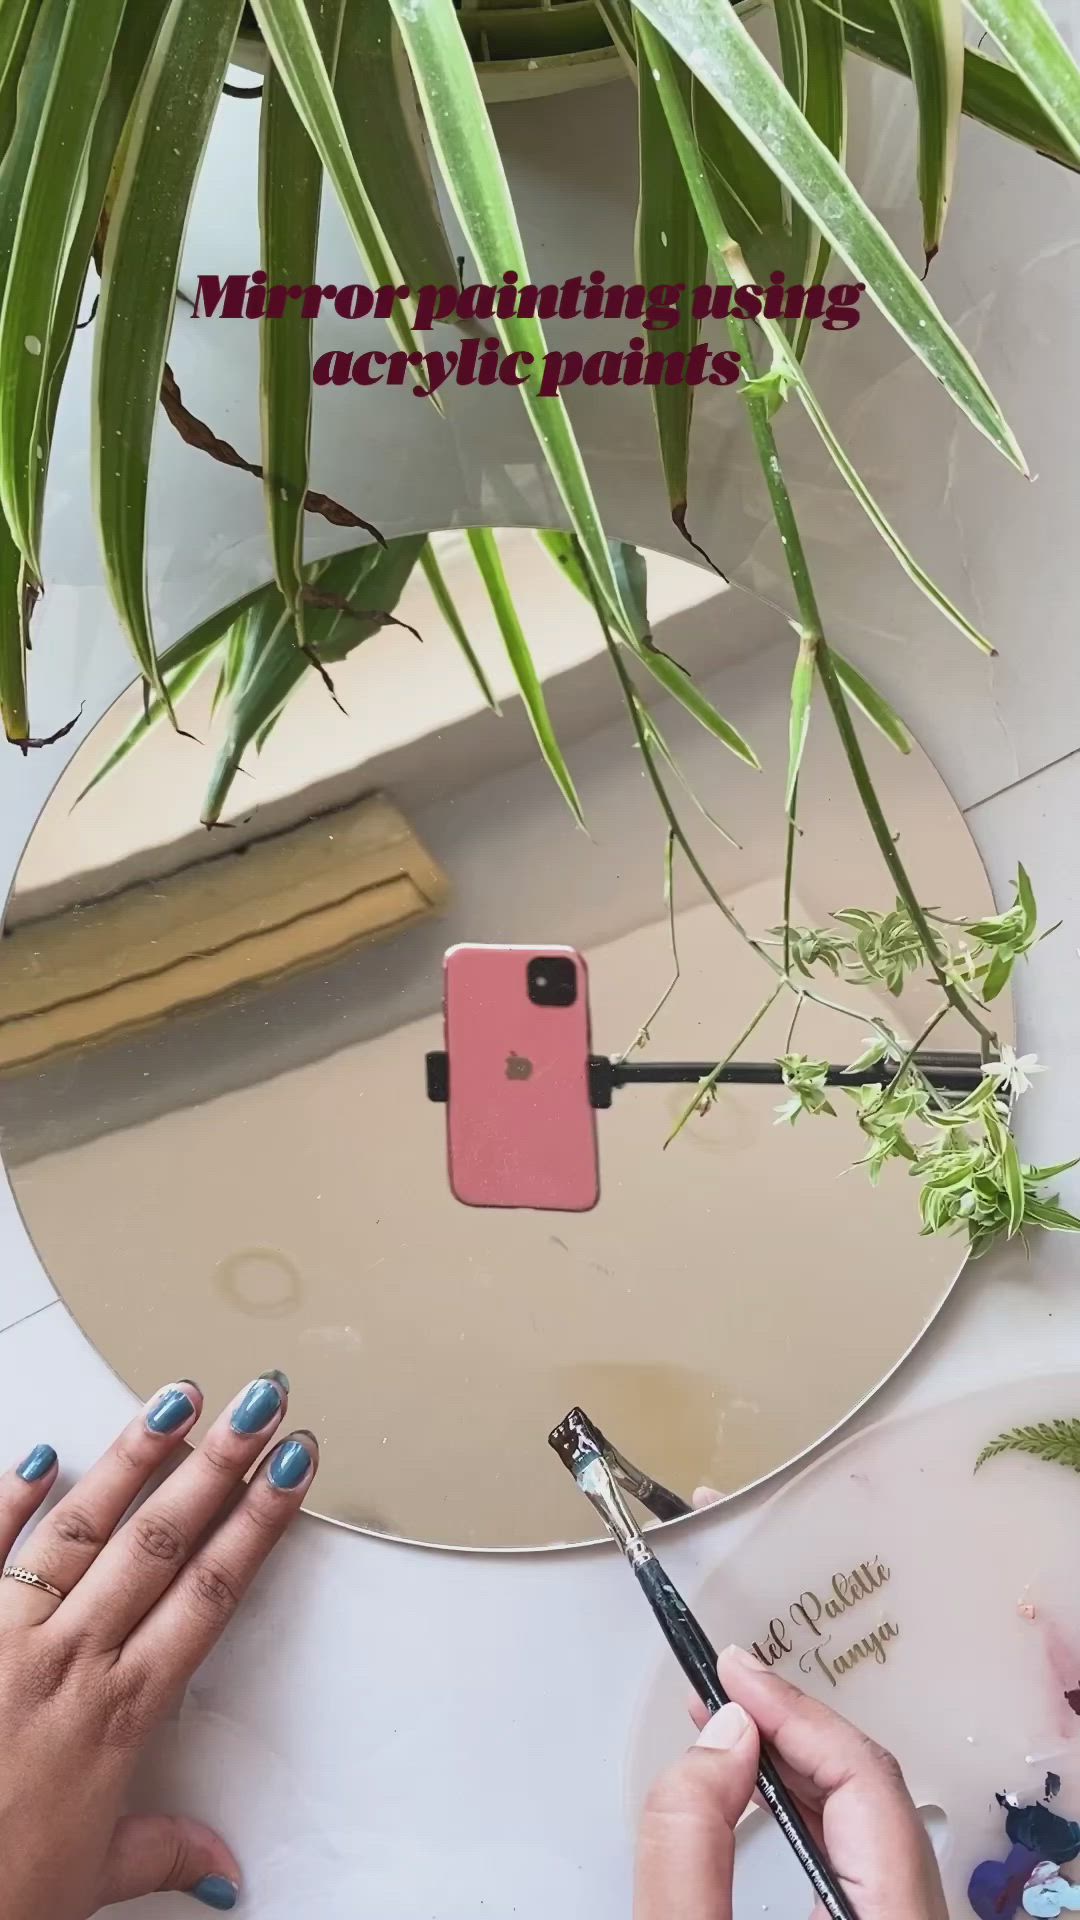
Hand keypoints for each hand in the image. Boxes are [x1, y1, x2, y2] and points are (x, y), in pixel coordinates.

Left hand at [0, 1372, 317, 1915]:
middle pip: (162, 1540)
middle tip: (259, 1403)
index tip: (293, 1470)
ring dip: (132, 1457)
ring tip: (175, 1398)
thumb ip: (160, 1850)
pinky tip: (39, 1454)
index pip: (212, 1591)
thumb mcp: (90, 1883)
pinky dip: (7, 1501)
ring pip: (82, 1527)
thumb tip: (220, 1865)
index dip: (260, 1523)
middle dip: (219, 1463)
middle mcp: (69, 1659)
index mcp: (118, 1712)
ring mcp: (4, 1636)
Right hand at [635, 1644, 947, 1919]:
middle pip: (871, 1790)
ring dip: (790, 1763)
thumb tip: (718, 1738)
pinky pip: (855, 1848)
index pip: (864, 1778)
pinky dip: (801, 1807)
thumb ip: (693, 1845)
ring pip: (864, 1817)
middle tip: (721, 1688)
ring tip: (726, 1725)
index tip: (732, 1672)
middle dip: (787, 1729)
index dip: (792, 1713)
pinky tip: (756, 1787)